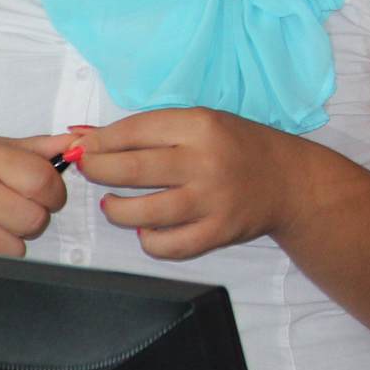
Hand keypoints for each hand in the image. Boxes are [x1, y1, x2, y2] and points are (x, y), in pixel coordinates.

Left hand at [75, 109, 309, 261]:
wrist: (288, 181)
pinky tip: (147, 227)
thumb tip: (82, 136)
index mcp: (201, 125)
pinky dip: (147, 240)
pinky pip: (165, 245)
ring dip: (115, 209)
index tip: (83, 148)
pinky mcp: (217, 231)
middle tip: (90, 171)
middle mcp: (205, 161)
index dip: (99, 141)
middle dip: (97, 171)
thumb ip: (145, 130)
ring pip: (142, 212)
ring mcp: (212, 200)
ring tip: (113, 204)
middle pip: (130, 169)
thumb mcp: (199, 124)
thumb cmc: (238, 147)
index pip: (133, 131)